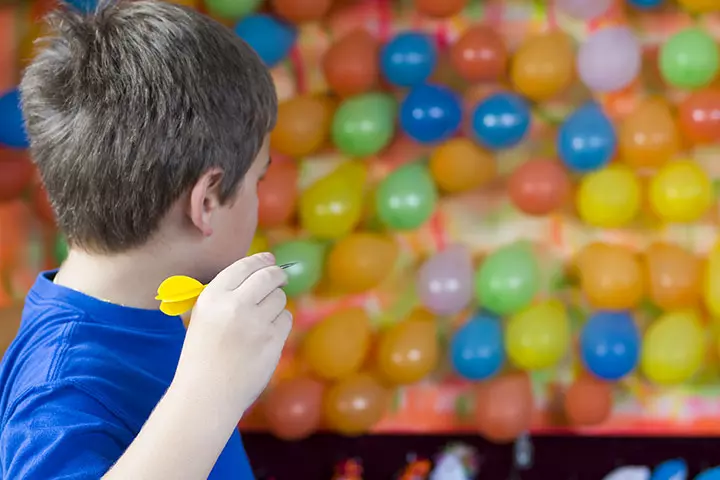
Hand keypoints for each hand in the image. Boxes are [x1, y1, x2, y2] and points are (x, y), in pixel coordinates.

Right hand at [173, 252, 291, 418]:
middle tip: (280, 277)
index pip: (243, 266)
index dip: (261, 260)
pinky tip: (267, 335)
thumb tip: (258, 272)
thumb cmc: (202, 357)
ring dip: (276, 304)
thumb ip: (226, 296)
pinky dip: (281, 323)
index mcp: (212, 297)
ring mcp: (256, 322)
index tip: (270, 259)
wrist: (206, 394)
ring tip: (263, 319)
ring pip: (280, 298)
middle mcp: (234, 305)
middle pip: (268, 276)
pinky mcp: (273, 339)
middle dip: (277, 274)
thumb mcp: (203, 317)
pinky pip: (286, 319)